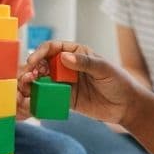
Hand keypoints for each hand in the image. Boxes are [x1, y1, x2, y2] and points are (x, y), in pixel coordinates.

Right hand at [20, 42, 141, 124]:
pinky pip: (49, 96)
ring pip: (43, 79)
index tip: (33, 60)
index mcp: (76, 53)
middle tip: (27, 76)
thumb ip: (85, 63)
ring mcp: (66, 82)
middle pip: (44, 63)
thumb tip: (64, 57)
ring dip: (33, 82)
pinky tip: (34, 99)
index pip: (53, 48)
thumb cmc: (119, 82)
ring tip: (27, 87)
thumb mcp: (104, 69)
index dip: (41, 52)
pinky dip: (40, 97)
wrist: (126, 106)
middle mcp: (68, 66)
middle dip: (33, 68)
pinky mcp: (66, 98)